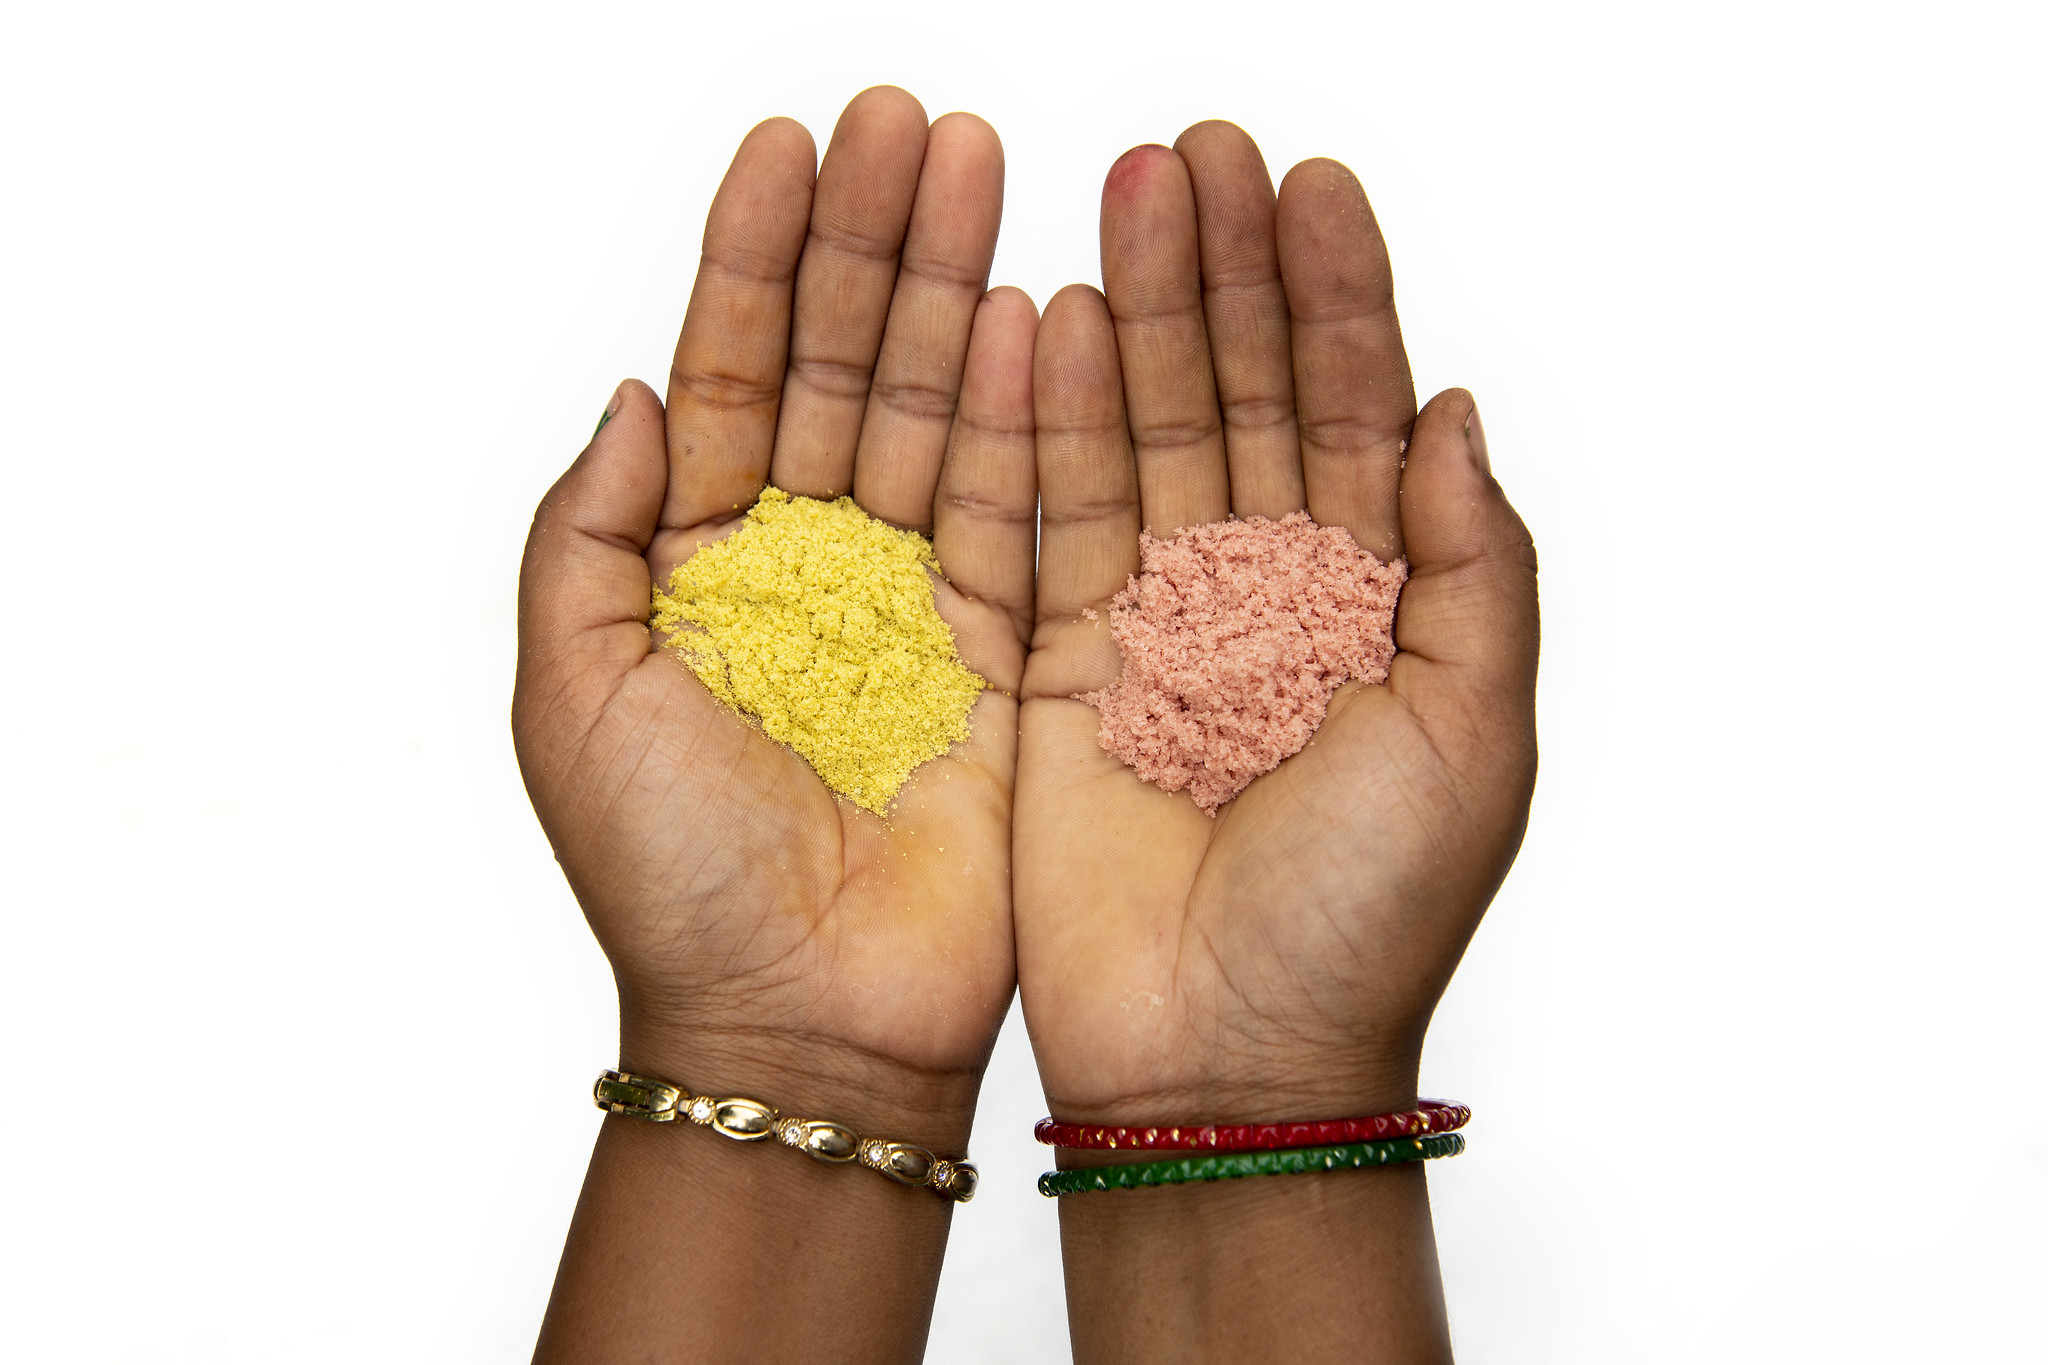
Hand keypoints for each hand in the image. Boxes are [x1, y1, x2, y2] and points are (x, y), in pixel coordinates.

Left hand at [514, 86, 1036, 1144]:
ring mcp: (911, 603)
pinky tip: (1031, 310)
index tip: (786, 147)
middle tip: (909, 124)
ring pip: (937, 413)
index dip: (755, 259)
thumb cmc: (673, 879)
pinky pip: (1016, 509)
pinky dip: (1026, 413)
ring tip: (980, 167)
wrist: (804, 1020)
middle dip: (872, 240)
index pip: (731, 372)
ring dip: (954, 289)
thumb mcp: (573, 693)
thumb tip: (634, 393)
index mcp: (697, 566)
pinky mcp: (1005, 653)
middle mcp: (808, 566)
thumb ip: (587, 533)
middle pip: (845, 366)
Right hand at [1015, 122, 1537, 1130]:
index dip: (1339, 295)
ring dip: (1141, 313)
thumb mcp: (1476, 737)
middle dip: (1229, 272)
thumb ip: (1480, 568)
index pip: (1359, 410)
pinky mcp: (1061, 659)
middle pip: (1247, 394)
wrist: (1223, 1056)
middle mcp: (1271, 591)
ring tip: (1129, 190)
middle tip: (1203, 152)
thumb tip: (1459, 413)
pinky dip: (1050, 421)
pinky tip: (1047, 319)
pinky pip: (1053, 516)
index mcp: (1381, 600)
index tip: (1310, 184)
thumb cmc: (1365, 918)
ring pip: (1150, 432)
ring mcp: (1162, 619)